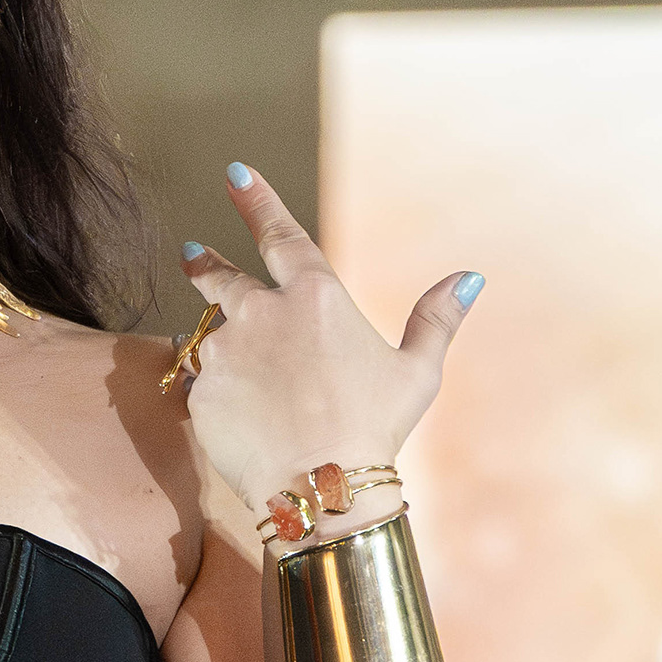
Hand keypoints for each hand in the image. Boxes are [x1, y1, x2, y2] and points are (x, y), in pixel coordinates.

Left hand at [176, 166, 482, 520]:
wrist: (321, 487)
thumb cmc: (375, 429)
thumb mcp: (416, 372)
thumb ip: (436, 320)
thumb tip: (470, 278)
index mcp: (314, 297)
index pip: (278, 234)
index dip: (256, 200)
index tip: (235, 174)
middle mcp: (262, 314)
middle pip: (219, 277)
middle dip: (204, 261)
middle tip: (191, 251)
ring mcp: (224, 352)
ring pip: (208, 335)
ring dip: (217, 341)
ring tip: (231, 362)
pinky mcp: (201, 391)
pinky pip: (200, 383)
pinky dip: (214, 390)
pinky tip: (236, 414)